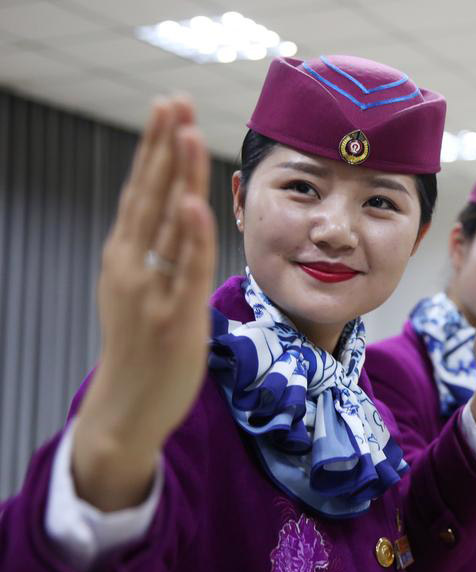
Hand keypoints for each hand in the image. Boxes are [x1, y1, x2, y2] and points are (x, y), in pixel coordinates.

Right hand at [72, 97, 215, 510]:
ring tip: (186, 131)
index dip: (155, 149)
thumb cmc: (141, 348)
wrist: (127, 408)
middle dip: (164, 146)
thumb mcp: (140, 290)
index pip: (142, 191)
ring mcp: (150, 291)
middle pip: (150, 195)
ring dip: (177, 175)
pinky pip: (184, 269)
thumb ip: (156, 253)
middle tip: (174, 101)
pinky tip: (192, 202)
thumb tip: (175, 214)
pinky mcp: (173, 318)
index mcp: (125, 257)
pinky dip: (189, 235)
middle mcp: (131, 266)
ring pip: (167, 224)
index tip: (168, 109)